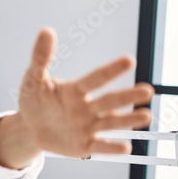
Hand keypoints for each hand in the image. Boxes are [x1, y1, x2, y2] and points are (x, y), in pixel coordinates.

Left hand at [0, 28, 154, 168]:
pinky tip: (125, 146)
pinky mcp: (84, 145)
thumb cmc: (35, 101)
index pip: (95, 78)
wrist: (30, 128)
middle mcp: (87, 107)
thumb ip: (41, 58)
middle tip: (147, 91)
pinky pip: (99, 147)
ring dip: (128, 120)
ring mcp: (87, 126)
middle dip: (127, 97)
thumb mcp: (33, 80)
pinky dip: (111, 148)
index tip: (129, 60)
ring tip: (145, 116)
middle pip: (109, 101)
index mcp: (76, 90)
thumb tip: (46, 31)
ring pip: (110, 123)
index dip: (110, 71)